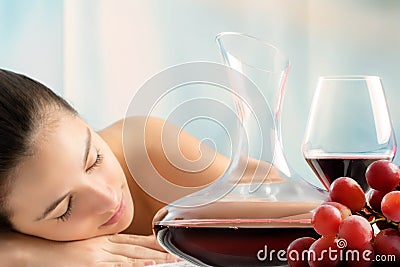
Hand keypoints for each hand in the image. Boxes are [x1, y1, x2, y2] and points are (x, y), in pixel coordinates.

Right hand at [1, 231, 178, 266]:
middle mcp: (105, 245)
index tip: (166, 243)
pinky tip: (148, 264)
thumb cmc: (58, 249)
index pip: (134, 239)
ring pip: (133, 255)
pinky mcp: (93, 264)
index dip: (152, 241)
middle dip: (158, 249)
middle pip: (138, 246)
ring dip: (154, 258)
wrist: (37, 250)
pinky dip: (135, 264)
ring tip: (171, 260)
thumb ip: (104, 248)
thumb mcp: (86, 245)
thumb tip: (119, 253)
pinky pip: (119, 265)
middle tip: (176, 252)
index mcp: (104, 239)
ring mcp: (100, 254)